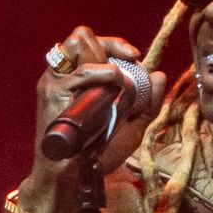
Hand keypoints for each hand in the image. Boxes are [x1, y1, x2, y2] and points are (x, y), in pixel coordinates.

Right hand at [29, 26, 170, 191]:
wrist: (74, 176)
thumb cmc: (98, 153)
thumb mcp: (131, 126)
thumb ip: (147, 102)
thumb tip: (158, 75)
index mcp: (78, 78)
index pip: (92, 42)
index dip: (115, 44)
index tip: (135, 56)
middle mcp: (65, 74)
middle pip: (83, 36)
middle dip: (111, 45)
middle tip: (131, 59)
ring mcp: (56, 81)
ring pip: (77, 44)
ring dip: (106, 57)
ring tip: (118, 80)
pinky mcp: (53, 91)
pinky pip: (82, 72)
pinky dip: (104, 73)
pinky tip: (115, 84)